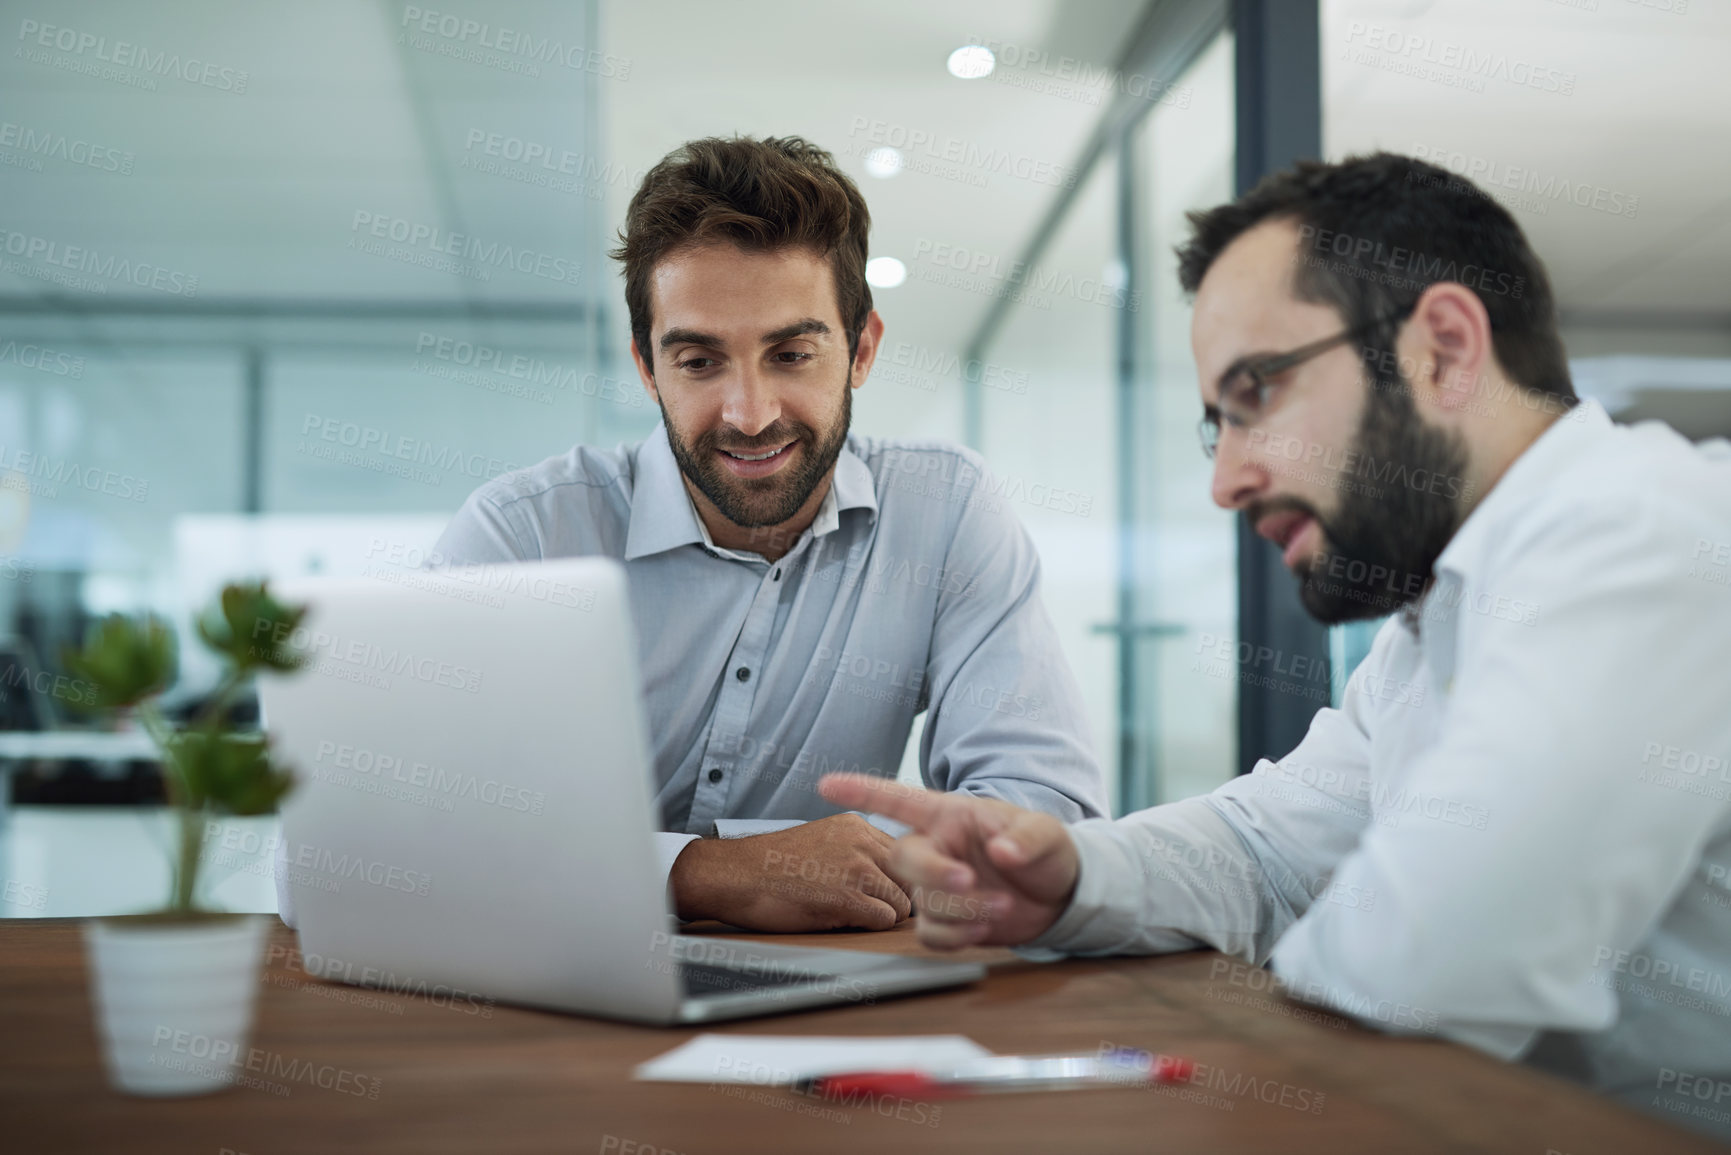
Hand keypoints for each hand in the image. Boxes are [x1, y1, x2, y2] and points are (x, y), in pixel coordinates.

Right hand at [668, 814, 913, 931]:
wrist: (735, 875)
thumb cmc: (772, 866)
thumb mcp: (823, 841)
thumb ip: (858, 851)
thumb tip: (892, 877)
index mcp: (856, 825)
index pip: (905, 853)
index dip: (898, 878)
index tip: (884, 891)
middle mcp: (861, 841)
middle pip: (909, 878)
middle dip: (895, 898)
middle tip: (870, 909)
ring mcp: (856, 868)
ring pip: (901, 903)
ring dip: (881, 916)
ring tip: (850, 915)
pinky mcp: (847, 897)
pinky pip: (883, 921)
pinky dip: (868, 928)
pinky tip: (841, 921)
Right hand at [817, 774, 1079, 949]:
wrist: (1060, 896)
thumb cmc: (1047, 851)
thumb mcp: (1047, 835)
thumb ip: (1026, 839)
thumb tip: (1002, 852)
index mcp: (951, 815)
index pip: (899, 800)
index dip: (862, 791)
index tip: (825, 785)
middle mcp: (937, 847)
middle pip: (904, 857)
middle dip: (933, 873)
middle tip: (969, 881)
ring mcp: (937, 886)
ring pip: (921, 901)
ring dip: (960, 910)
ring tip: (1002, 907)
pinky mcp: (946, 920)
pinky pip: (930, 933)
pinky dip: (955, 937)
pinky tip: (983, 930)